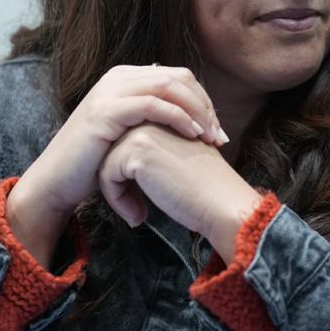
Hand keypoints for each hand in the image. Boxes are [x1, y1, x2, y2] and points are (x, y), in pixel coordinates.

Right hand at [6, 65, 224, 263]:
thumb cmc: (95, 163)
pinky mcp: (106, 111)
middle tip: (220, 136)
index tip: (218, 131)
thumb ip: (151, 119)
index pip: (178, 76)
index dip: (203, 100)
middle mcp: (118, 77)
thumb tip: (185, 113)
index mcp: (126, 78)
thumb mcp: (129, 133)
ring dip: (197, 111)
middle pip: (179, 77)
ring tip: (211, 137)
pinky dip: (178, 117)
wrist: (58, 181)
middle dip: (205, 105)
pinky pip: (153, 105)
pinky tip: (192, 135)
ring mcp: (110, 91)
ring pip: (169, 86)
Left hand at [98, 124, 260, 262]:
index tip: (141, 198)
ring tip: (137, 212)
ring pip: (107, 161)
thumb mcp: (181, 155)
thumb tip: (129, 166)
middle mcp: (152, 116)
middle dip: (119, 182)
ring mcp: (143, 130)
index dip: (129, 173)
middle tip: (136, 208)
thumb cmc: (207, 188)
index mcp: (165, 114)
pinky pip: (107, 175)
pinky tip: (138, 216)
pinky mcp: (137, 150)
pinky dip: (117, 199)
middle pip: (113, 149)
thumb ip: (158, 149)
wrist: (222, 202)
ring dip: (116, 192)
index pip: (127, 140)